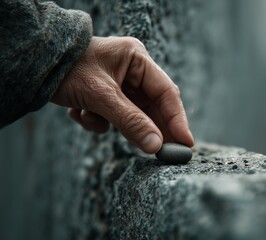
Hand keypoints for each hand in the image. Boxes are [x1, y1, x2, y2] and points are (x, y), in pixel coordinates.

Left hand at [52, 36, 193, 153]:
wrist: (34, 66)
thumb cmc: (68, 70)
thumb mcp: (100, 96)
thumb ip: (130, 121)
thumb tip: (156, 146)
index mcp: (137, 60)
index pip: (166, 93)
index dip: (178, 119)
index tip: (187, 144)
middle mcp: (132, 71)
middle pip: (152, 107)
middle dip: (148, 128)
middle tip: (162, 154)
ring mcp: (120, 84)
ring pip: (131, 115)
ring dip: (113, 123)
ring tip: (93, 118)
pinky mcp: (107, 96)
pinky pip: (114, 117)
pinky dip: (97, 121)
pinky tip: (79, 112)